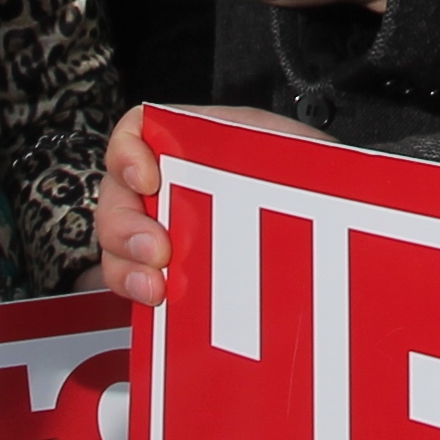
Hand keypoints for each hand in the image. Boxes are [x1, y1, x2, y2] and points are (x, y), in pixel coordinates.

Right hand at [85, 103, 320, 304]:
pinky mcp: (167, 270)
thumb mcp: (300, 149)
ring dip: (126, 269)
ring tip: (154, 288)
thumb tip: (303, 158)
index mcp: (192, 142)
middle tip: (157, 251)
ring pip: (117, 247)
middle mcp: (168, 184)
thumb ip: (287, 148)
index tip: (147, 180)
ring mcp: (163, 229)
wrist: (323, 223)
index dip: (128, 155)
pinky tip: (158, 306)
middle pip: (116, 198)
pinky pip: (135, 283)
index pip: (136, 133)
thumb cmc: (305, 176)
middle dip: (125, 227)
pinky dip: (138, 296)